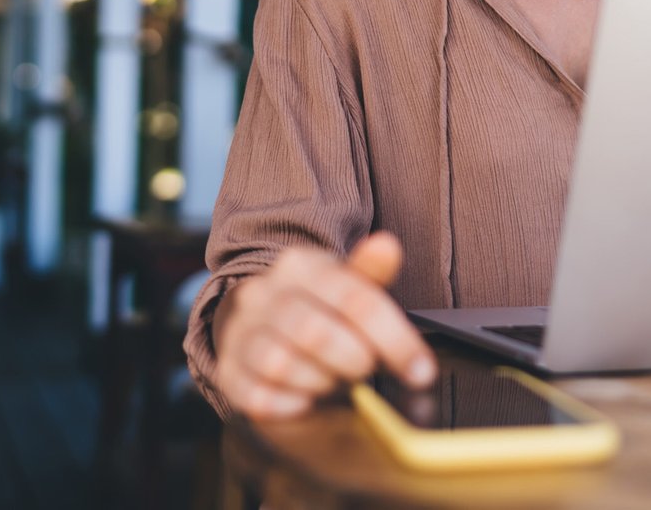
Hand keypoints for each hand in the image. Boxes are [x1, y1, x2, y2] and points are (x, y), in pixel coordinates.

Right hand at [212, 231, 436, 419]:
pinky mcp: (229, 371)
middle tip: (366, 369)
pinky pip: (259, 396)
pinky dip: (291, 404)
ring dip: (321, 382)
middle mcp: (264, 295)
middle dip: (354, 360)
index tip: (421, 372)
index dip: (395, 340)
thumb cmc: (313, 304)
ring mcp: (241, 333)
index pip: (354, 299)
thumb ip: (370, 272)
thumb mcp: (343, 282)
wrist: (252, 317)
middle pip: (315, 333)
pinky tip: (305, 398)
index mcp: (300, 266)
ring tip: (333, 380)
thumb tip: (388, 246)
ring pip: (283, 364)